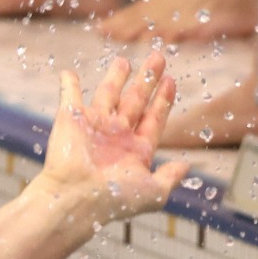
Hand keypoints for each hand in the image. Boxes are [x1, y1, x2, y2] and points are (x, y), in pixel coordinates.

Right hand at [28, 52, 190, 224]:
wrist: (76, 199)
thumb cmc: (115, 200)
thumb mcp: (154, 192)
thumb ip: (171, 177)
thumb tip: (188, 167)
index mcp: (136, 151)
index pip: (154, 119)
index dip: (163, 100)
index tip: (171, 81)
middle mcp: (116, 136)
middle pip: (135, 101)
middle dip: (147, 79)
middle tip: (158, 58)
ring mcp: (94, 126)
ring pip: (108, 94)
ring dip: (115, 77)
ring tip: (124, 61)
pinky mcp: (71, 119)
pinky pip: (70, 96)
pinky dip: (69, 84)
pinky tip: (69, 73)